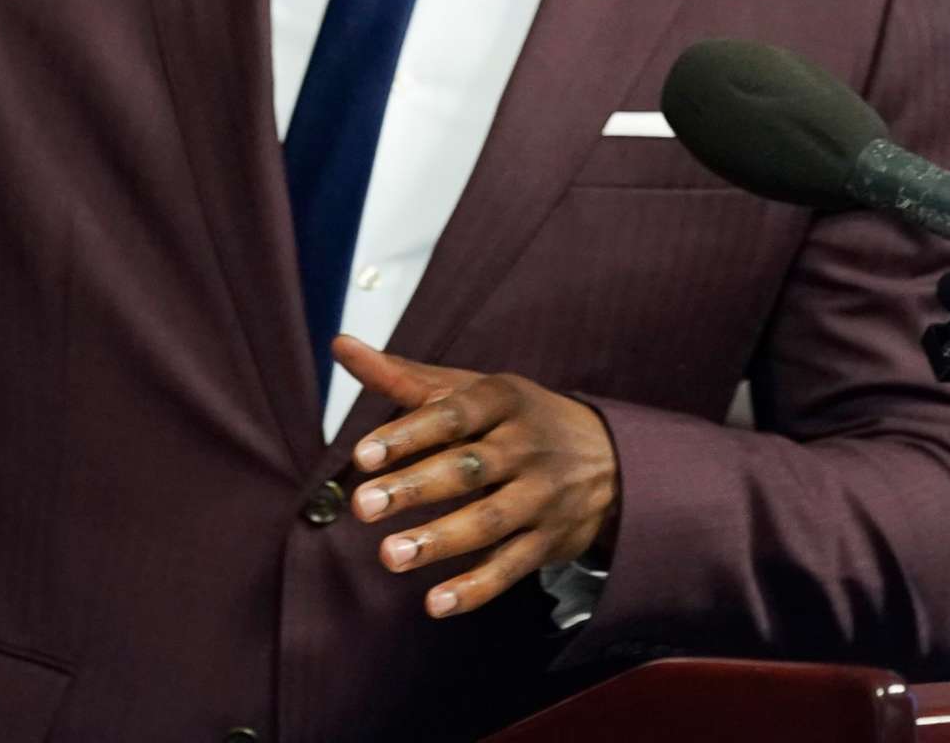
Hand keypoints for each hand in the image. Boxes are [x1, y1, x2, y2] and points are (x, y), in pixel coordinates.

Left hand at [335, 336, 616, 619]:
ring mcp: (541, 496)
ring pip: (490, 520)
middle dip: (415, 488)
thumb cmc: (516, 418)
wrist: (608, 456)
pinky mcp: (549, 541)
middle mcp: (524, 447)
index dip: (407, 435)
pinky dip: (476, 588)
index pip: (452, 416)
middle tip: (363, 506)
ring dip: (440, 540)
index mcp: (502, 401)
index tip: (362, 455)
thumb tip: (341, 346)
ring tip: (390, 556)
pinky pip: (512, 567)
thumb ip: (403, 376)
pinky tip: (436, 603)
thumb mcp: (470, 388)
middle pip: (468, 468)